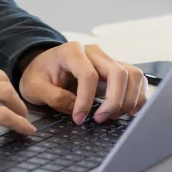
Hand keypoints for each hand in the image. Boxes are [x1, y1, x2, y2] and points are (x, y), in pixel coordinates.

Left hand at [18, 43, 148, 124]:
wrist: (43, 67)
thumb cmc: (39, 75)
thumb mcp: (34, 87)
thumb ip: (53, 97)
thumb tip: (75, 108)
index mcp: (71, 52)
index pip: (88, 75)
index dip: (86, 100)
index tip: (79, 118)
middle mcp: (93, 52)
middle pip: (118, 73)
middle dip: (114, 101)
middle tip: (101, 119)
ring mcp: (108, 59)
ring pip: (133, 75)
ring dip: (129, 100)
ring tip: (113, 116)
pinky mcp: (116, 69)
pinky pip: (137, 80)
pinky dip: (137, 97)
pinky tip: (126, 111)